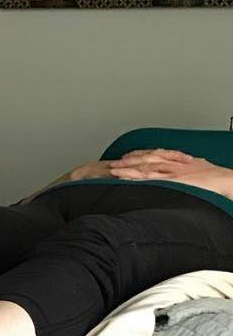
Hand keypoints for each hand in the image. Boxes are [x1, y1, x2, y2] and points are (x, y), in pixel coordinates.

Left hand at [105, 148, 230, 185]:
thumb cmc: (213, 176)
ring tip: (113, 171)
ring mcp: (170, 171)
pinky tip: (125, 178)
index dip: (139, 155)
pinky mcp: (170, 180)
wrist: (223, 179)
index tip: (127, 157)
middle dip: (128, 161)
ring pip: (144, 167)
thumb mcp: (197, 167)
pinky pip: (149, 178)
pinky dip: (136, 178)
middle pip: (145, 159)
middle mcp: (171, 163)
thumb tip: (182, 172)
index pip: (153, 154)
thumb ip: (185, 169)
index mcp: (176, 160)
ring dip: (127, 169)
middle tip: (113, 163)